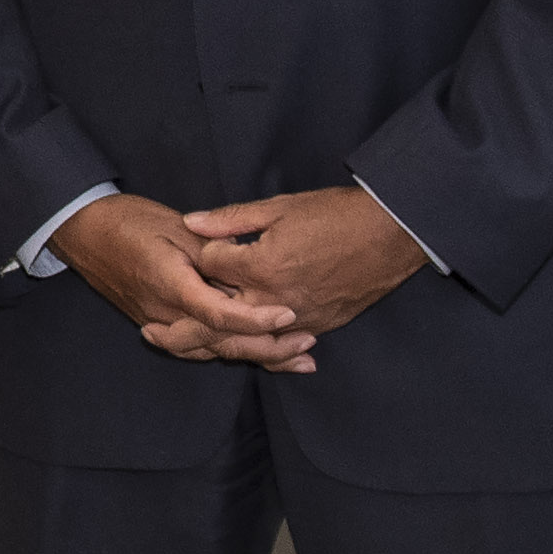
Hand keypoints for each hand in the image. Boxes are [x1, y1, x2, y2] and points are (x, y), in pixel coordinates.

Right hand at [50, 191, 313, 367]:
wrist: (83, 232)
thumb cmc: (129, 221)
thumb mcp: (176, 225)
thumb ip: (214, 251)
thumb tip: (249, 269)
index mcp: (170, 283)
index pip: (218, 314)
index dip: (256, 319)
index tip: (290, 314)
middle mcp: (164, 312)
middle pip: (219, 342)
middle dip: (267, 347)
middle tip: (307, 344)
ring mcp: (158, 322)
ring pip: (210, 351)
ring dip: (254, 356)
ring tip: (296, 358)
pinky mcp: (157, 324)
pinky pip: (195, 349)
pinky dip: (227, 353)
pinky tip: (255, 355)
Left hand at [177, 185, 425, 359]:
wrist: (392, 233)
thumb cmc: (337, 215)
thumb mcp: (279, 207)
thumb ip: (230, 219)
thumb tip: (190, 222)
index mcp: (260, 266)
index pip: (208, 266)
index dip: (206, 252)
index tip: (212, 245)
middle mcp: (273, 299)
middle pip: (216, 315)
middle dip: (190, 315)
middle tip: (160, 324)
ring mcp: (297, 318)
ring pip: (245, 339)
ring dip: (220, 336)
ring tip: (197, 334)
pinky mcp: (318, 326)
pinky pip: (280, 346)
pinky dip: (261, 346)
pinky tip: (247, 342)